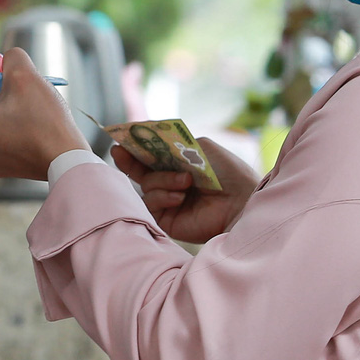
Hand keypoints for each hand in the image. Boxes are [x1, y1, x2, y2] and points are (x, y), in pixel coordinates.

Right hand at [110, 136, 258, 243]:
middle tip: (118, 151)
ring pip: (146, 185)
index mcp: (180, 165)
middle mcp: (171, 183)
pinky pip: (151, 203)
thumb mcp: (200, 147)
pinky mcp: (166, 219)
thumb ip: (173, 143)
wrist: (242, 202)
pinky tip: (180, 197)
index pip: (152, 156)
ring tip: (185, 182)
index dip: (136, 147)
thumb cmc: (228, 173)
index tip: (122, 139)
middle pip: (140, 171)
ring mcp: (168, 202)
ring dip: (162, 180)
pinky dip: (163, 196)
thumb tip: (149, 143)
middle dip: (129, 160)